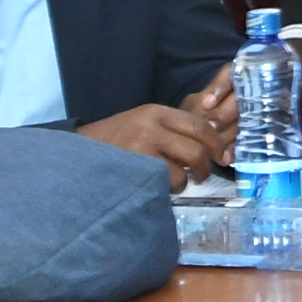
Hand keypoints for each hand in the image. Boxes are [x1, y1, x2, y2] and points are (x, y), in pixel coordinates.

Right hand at [86, 81, 233, 186]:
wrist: (78, 149)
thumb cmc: (115, 138)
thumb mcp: (143, 122)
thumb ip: (171, 129)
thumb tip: (207, 144)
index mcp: (156, 112)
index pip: (198, 126)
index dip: (216, 143)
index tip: (222, 156)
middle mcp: (151, 127)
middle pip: (196, 149)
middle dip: (204, 167)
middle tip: (202, 175)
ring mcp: (142, 150)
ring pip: (182, 172)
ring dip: (183, 182)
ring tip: (171, 181)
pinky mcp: (135, 170)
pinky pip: (165, 184)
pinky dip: (167, 189)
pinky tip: (157, 185)